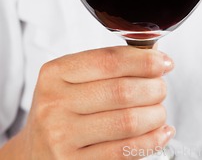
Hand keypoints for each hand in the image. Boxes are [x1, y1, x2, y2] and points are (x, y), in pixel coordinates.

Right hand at [14, 46, 174, 158]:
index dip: (144, 60)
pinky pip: (124, 151)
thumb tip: (153, 55)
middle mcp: (55, 104)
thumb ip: (109, 64)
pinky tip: (160, 132)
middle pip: (122, 91)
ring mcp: (62, 137)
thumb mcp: (72, 79)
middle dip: (153, 88)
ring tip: (160, 111)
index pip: (109, 60)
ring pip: (127, 122)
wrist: (33, 151)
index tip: (164, 62)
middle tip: (161, 88)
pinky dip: (151, 141)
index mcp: (55, 73)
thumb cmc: (61, 108)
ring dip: (155, 115)